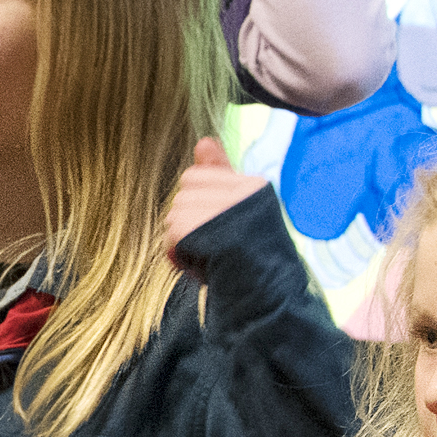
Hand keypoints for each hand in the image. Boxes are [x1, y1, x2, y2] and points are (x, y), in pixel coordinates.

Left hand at [160, 136, 267, 257]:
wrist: (267, 296)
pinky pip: (169, 235)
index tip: (221, 229)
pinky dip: (177, 254)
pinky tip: (200, 265)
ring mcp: (220, 209)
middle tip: (214, 245)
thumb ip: (219, 175)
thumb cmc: (252, 256)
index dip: (201, 206)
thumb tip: (203, 140)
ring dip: (183, 241)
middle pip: (182, 193)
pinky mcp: (200, 227)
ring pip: (173, 214)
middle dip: (189, 221)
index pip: (197, 175)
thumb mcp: (238, 210)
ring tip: (211, 256)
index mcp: (252, 184)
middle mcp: (239, 191)